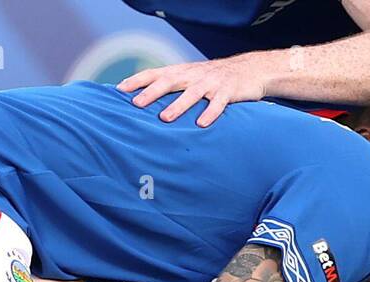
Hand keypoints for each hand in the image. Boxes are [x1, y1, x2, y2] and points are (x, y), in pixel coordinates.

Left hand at [117, 53, 267, 126]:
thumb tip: (146, 102)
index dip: (138, 80)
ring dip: (178, 105)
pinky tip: (202, 124)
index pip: (156, 73)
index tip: (120, 90)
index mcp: (183, 72)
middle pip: (170, 81)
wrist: (250, 70)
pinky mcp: (228, 92)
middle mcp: (194, 75)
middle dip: (152, 92)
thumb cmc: (214, 79)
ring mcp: (212, 83)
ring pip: (192, 93)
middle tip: (136, 104)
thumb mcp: (192, 78)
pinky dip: (210, 113)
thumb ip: (172, 87)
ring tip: (164, 117)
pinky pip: (218, 103)